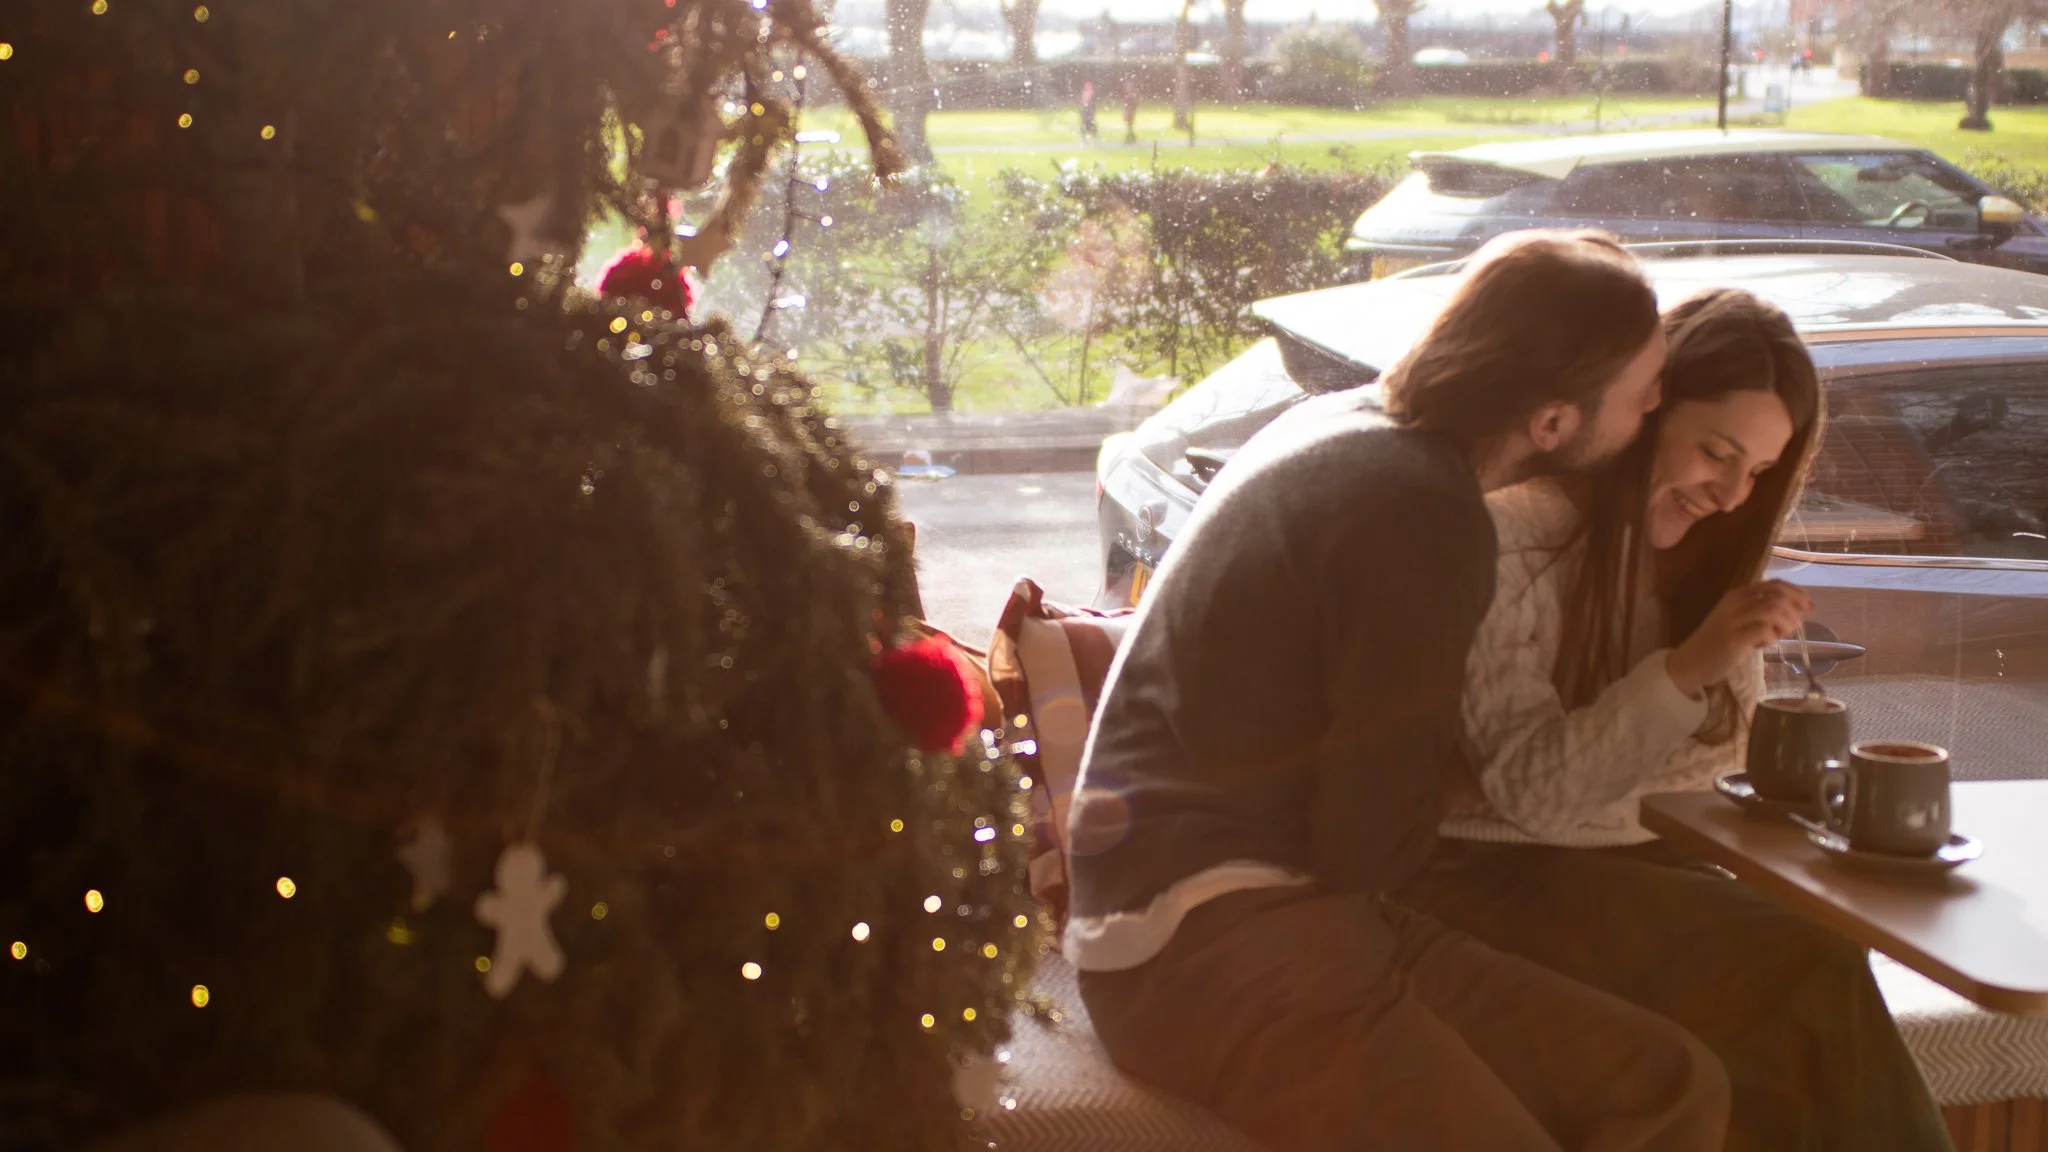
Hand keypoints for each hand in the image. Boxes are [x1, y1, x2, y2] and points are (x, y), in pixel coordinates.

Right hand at [1666, 580, 1813, 698]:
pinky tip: (1764, 644)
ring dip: (1786, 624)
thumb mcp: (1737, 620)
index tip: (1809, 607)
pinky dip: (1772, 637)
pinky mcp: (1733, 639)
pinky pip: (1764, 630)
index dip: (1797, 593)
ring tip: (1781, 636)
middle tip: (1795, 627)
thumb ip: (1759, 612)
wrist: (1689, 663)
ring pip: (1773, 610)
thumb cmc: (1716, 643)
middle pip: (1777, 596)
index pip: (1774, 584)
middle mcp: (1734, 602)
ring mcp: (1732, 620)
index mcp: (1737, 595)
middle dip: (1795, 610)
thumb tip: (1794, 613)